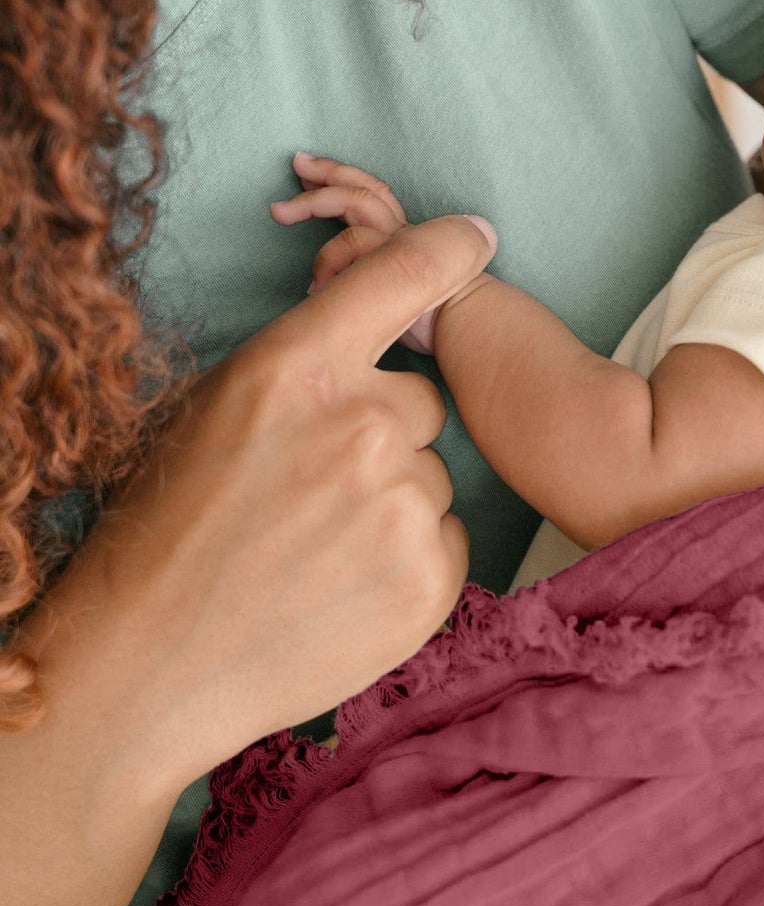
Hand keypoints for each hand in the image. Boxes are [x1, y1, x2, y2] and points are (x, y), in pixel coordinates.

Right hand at [81, 211, 498, 787]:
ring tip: (319, 548)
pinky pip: (447, 538)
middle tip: (315, 489)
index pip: (408, 272)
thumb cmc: (173, 526)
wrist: (146, 667)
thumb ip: (312, 351)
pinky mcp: (430, 580)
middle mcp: (363, 424)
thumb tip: (395, 304)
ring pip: (432, 475)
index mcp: (299, 367)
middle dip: (382, 434)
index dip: (452, 246)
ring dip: (393, 501)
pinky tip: (345, 586)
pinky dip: (409, 560)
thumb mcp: (222, 404)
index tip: (475, 238)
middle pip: (422, 401)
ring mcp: (402, 506)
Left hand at [271, 152, 496, 354]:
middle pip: (365, 188)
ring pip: (355, 205)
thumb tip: (322, 294)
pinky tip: (315, 288)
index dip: (342, 177)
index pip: (374, 195)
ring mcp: (403, 242)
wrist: (473, 329)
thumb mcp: (400, 295)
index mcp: (406, 237)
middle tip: (297, 162)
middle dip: (328, 171)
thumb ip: (371, 285)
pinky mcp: (402, 257)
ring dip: (314, 205)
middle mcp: (405, 232)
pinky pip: (356, 246)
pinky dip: (329, 264)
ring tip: (280, 212)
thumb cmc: (439, 322)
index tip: (311, 173)